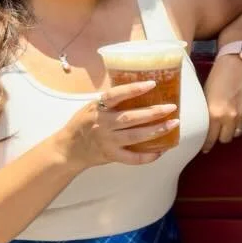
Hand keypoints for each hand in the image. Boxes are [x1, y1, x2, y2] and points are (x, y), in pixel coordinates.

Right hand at [60, 81, 178, 169]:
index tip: (152, 84)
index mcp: (97, 109)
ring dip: (157, 131)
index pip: (115, 95)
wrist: (68, 149)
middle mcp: (103, 124)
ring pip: (135, 136)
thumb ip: (110, 100)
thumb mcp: (91, 107)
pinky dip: (148, 156)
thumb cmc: (82, 124)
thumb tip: (135, 86)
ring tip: (173, 124)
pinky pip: (132, 158)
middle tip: (172, 107)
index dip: (133, 89)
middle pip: (131, 118)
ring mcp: (108, 142)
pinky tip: (161, 150)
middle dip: (154, 112)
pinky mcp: (111, 156)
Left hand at [202, 54, 241, 152]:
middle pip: (226, 139)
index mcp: (215, 114)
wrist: (237, 64)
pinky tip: (238, 112)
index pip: (211, 138)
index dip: (207, 145)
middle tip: (217, 131)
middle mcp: (230, 118)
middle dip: (220, 136)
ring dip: (233, 130)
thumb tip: (206, 127)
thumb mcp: (206, 96)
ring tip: (229, 122)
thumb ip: (208, 114)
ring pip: (238, 133)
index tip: (205, 148)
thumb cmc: (217, 78)